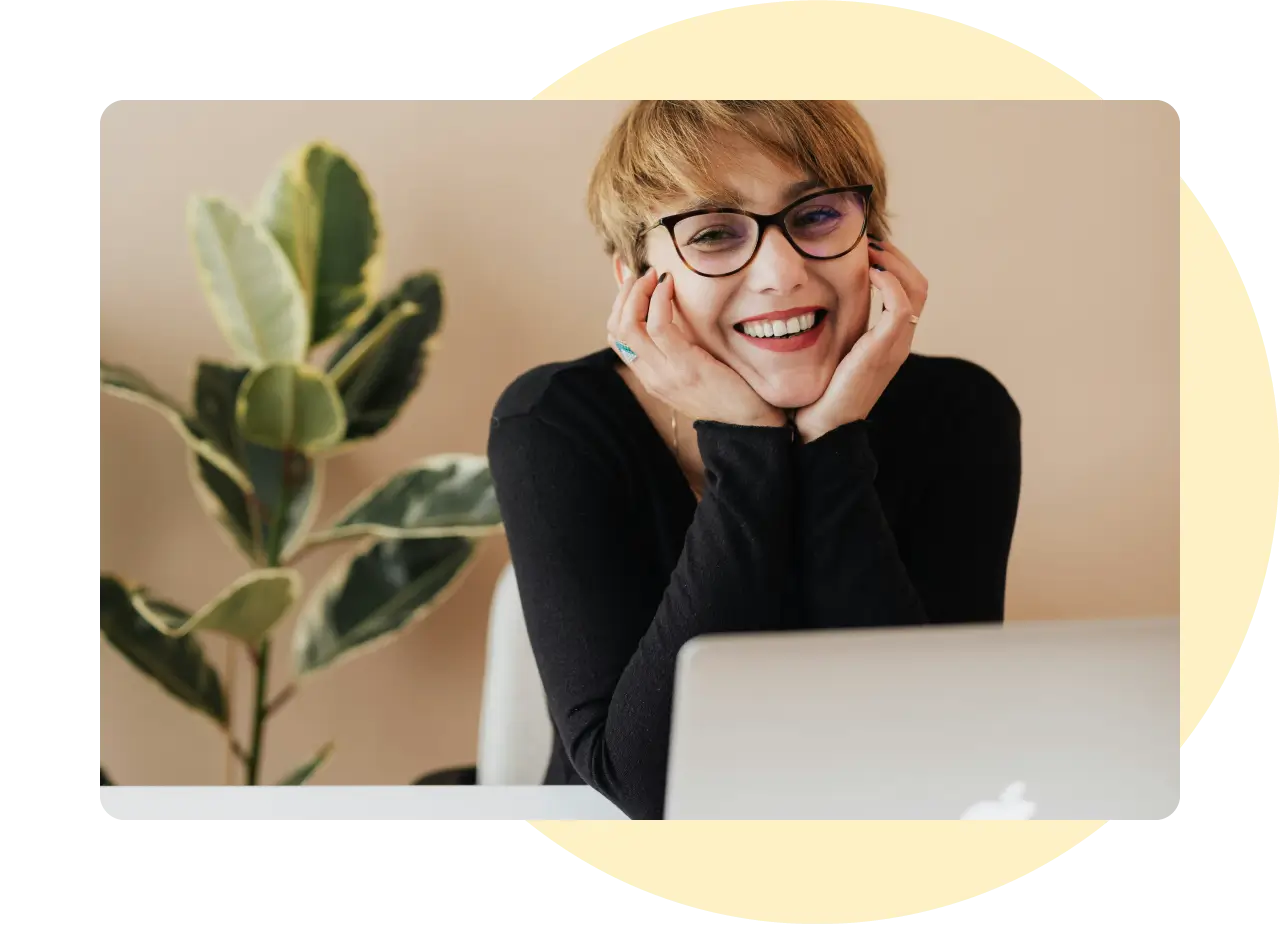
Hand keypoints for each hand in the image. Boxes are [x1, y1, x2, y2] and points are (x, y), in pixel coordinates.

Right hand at [607, 268, 786, 428]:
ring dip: (638, 292)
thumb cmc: (730, 391)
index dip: (619, 305)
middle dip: (624, 295)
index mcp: (651, 377)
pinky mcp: (685, 366)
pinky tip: (669, 285)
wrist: (751, 422)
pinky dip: (659, 299)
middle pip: (616, 329)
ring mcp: (665, 373)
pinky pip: (659, 326)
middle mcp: (652, 377)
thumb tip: (673, 311)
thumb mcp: (696, 368)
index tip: (634, 283)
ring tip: (653, 275)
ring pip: (629, 326)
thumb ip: (680, 347)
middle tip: (642, 274)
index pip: (617, 338)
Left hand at [792, 237, 928, 442]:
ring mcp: (895, 346)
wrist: (820, 427)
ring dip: (894, 262)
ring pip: (917, 289)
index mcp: (889, 340)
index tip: (864, 246)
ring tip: (868, 250)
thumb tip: (811, 296)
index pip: (910, 288)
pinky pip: (902, 307)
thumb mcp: (829, 350)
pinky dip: (889, 283)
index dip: (892, 262)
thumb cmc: (818, 391)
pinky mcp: (884, 351)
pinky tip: (868, 272)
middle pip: (919, 283)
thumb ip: (834, 326)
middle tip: (867, 241)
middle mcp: (899, 341)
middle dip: (896, 255)